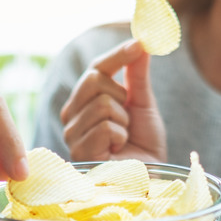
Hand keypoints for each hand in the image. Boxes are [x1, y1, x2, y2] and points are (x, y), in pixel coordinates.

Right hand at [61, 39, 166, 162]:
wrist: (149, 177)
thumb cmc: (143, 145)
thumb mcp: (142, 104)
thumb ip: (137, 76)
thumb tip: (141, 43)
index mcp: (84, 102)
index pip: (95, 68)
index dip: (117, 55)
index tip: (139, 44)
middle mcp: (72, 116)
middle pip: (92, 80)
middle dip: (120, 95)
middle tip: (127, 116)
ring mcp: (72, 134)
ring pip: (101, 104)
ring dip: (123, 122)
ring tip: (122, 139)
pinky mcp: (79, 151)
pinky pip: (105, 127)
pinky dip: (120, 137)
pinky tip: (117, 151)